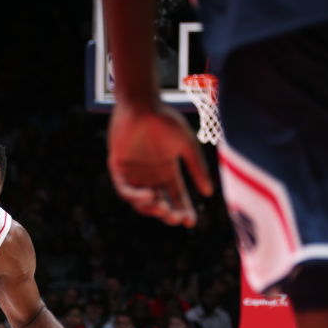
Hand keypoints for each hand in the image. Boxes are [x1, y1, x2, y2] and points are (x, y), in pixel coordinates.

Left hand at [107, 102, 213, 226]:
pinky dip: (134, 196)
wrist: (142, 104)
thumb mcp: (186, 146)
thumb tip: (209, 193)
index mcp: (167, 171)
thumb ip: (197, 168)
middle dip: (168, 213)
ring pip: (140, 201)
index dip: (184, 210)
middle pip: (159, 203)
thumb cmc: (166, 121)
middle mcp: (150, 176)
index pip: (176, 197)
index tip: (191, 222)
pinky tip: (148, 196)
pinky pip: (124, 189)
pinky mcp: (118, 169)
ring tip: (162, 208)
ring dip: (151, 208)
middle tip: (175, 218)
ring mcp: (133, 174)